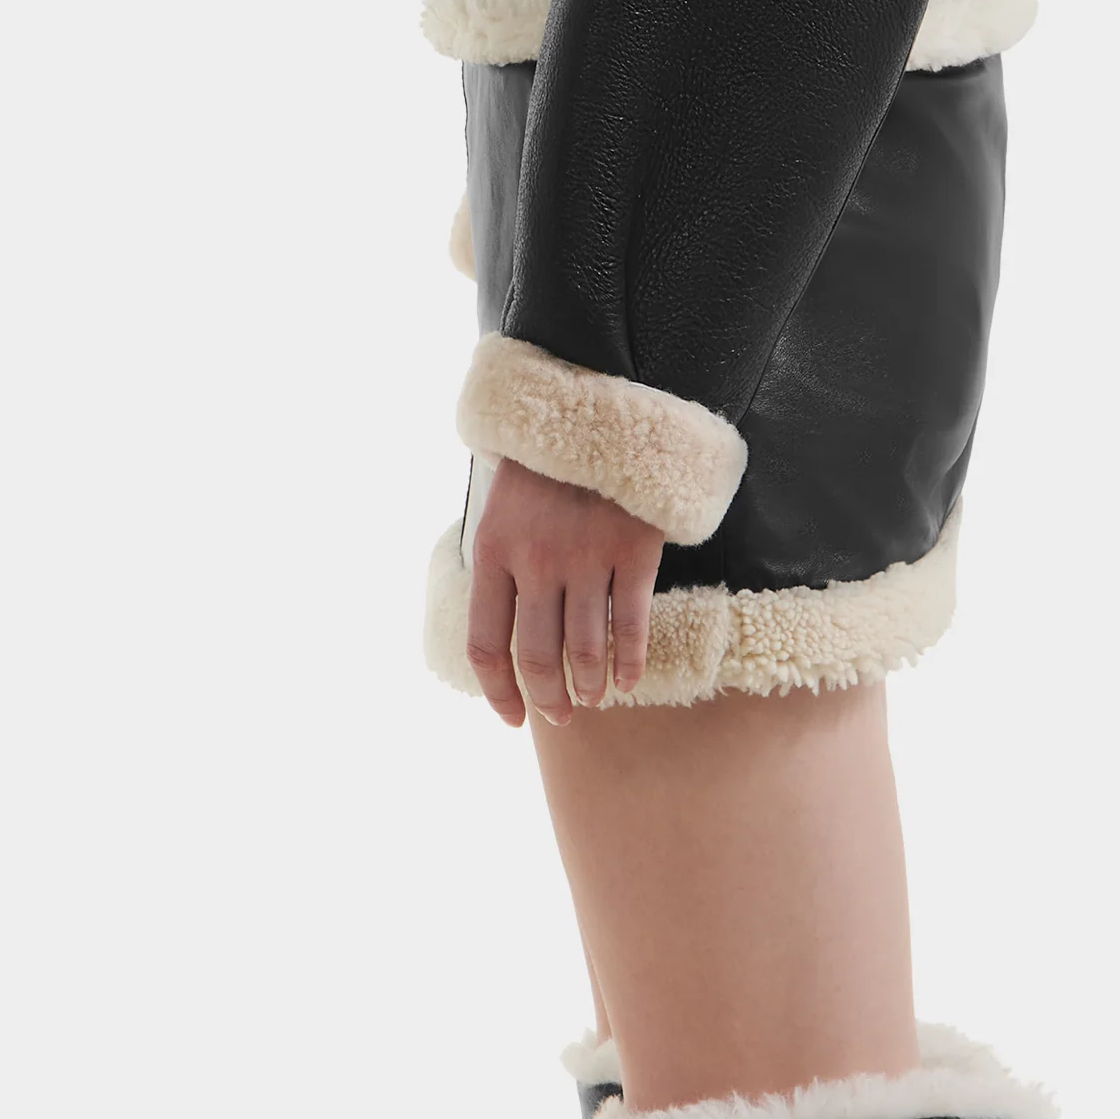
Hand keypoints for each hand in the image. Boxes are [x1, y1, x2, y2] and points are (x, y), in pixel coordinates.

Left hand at [465, 451, 665, 726]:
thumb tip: (503, 623)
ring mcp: (586, 559)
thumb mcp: (502, 504)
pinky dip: (629, 663)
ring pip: (584, 649)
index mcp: (493, 552)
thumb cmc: (545, 462)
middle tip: (558, 715)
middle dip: (547, 698)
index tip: (513, 716)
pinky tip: (627, 682)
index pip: (487, 644)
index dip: (498, 691)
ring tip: (591, 699)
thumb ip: (501, 560)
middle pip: (536, 656)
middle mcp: (536, 562)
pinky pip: (631, 625)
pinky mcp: (632, 552)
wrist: (598, 402)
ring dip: (588, 686)